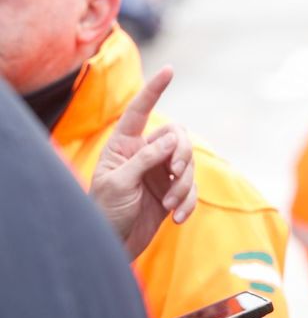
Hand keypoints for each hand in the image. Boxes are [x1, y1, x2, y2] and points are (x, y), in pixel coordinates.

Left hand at [90, 66, 197, 256]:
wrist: (111, 247)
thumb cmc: (104, 213)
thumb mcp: (119, 183)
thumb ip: (145, 159)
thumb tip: (173, 139)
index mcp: (124, 147)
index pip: (140, 112)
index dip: (154, 90)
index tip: (170, 70)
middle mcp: (144, 155)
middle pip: (178, 139)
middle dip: (182, 155)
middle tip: (175, 173)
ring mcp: (159, 174)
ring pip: (188, 165)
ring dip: (185, 185)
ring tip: (172, 206)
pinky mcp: (172, 194)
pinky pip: (192, 189)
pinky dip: (189, 203)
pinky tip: (178, 218)